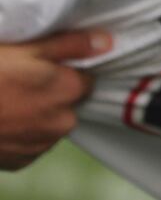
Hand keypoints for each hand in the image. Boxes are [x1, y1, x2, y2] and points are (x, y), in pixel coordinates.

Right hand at [0, 29, 106, 169]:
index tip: (47, 66)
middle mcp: (61, 122)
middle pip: (69, 102)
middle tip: (22, 82)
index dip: (66, 70)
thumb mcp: (27, 48)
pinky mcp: (20, 162)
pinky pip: (32, 143)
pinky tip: (4, 119)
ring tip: (8, 100)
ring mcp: (40, 145)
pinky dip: (22, 133)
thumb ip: (71, 45)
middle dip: (52, 93)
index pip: (86, 78)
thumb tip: (106, 42)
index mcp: (68, 91)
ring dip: (38, 114)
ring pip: (51, 123)